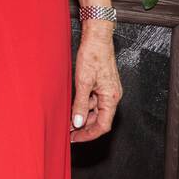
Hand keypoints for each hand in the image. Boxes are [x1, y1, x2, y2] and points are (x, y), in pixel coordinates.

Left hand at [69, 25, 122, 141]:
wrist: (97, 39)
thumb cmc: (92, 56)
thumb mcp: (83, 82)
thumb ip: (80, 104)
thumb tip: (77, 123)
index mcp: (111, 98)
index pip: (103, 126)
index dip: (89, 135)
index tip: (74, 139)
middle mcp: (112, 96)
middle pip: (100, 120)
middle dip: (84, 128)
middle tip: (68, 133)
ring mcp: (108, 91)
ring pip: (96, 111)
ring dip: (82, 118)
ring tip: (66, 121)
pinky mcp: (102, 85)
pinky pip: (94, 101)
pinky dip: (83, 107)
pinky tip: (72, 107)